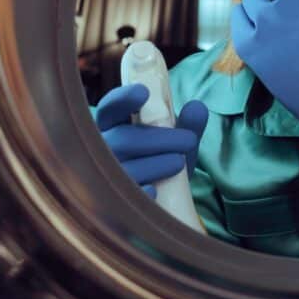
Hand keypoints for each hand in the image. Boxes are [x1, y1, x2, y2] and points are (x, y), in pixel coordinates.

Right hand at [95, 83, 207, 198]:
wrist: (163, 203)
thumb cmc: (163, 162)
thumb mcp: (178, 143)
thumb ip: (189, 124)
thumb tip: (197, 107)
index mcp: (113, 127)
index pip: (109, 108)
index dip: (123, 99)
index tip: (144, 92)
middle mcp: (101, 151)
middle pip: (124, 140)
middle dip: (161, 138)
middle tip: (189, 140)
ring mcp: (103, 179)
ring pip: (127, 168)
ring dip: (160, 163)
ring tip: (179, 163)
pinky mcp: (111, 206)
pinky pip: (129, 197)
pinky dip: (147, 192)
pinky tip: (157, 190)